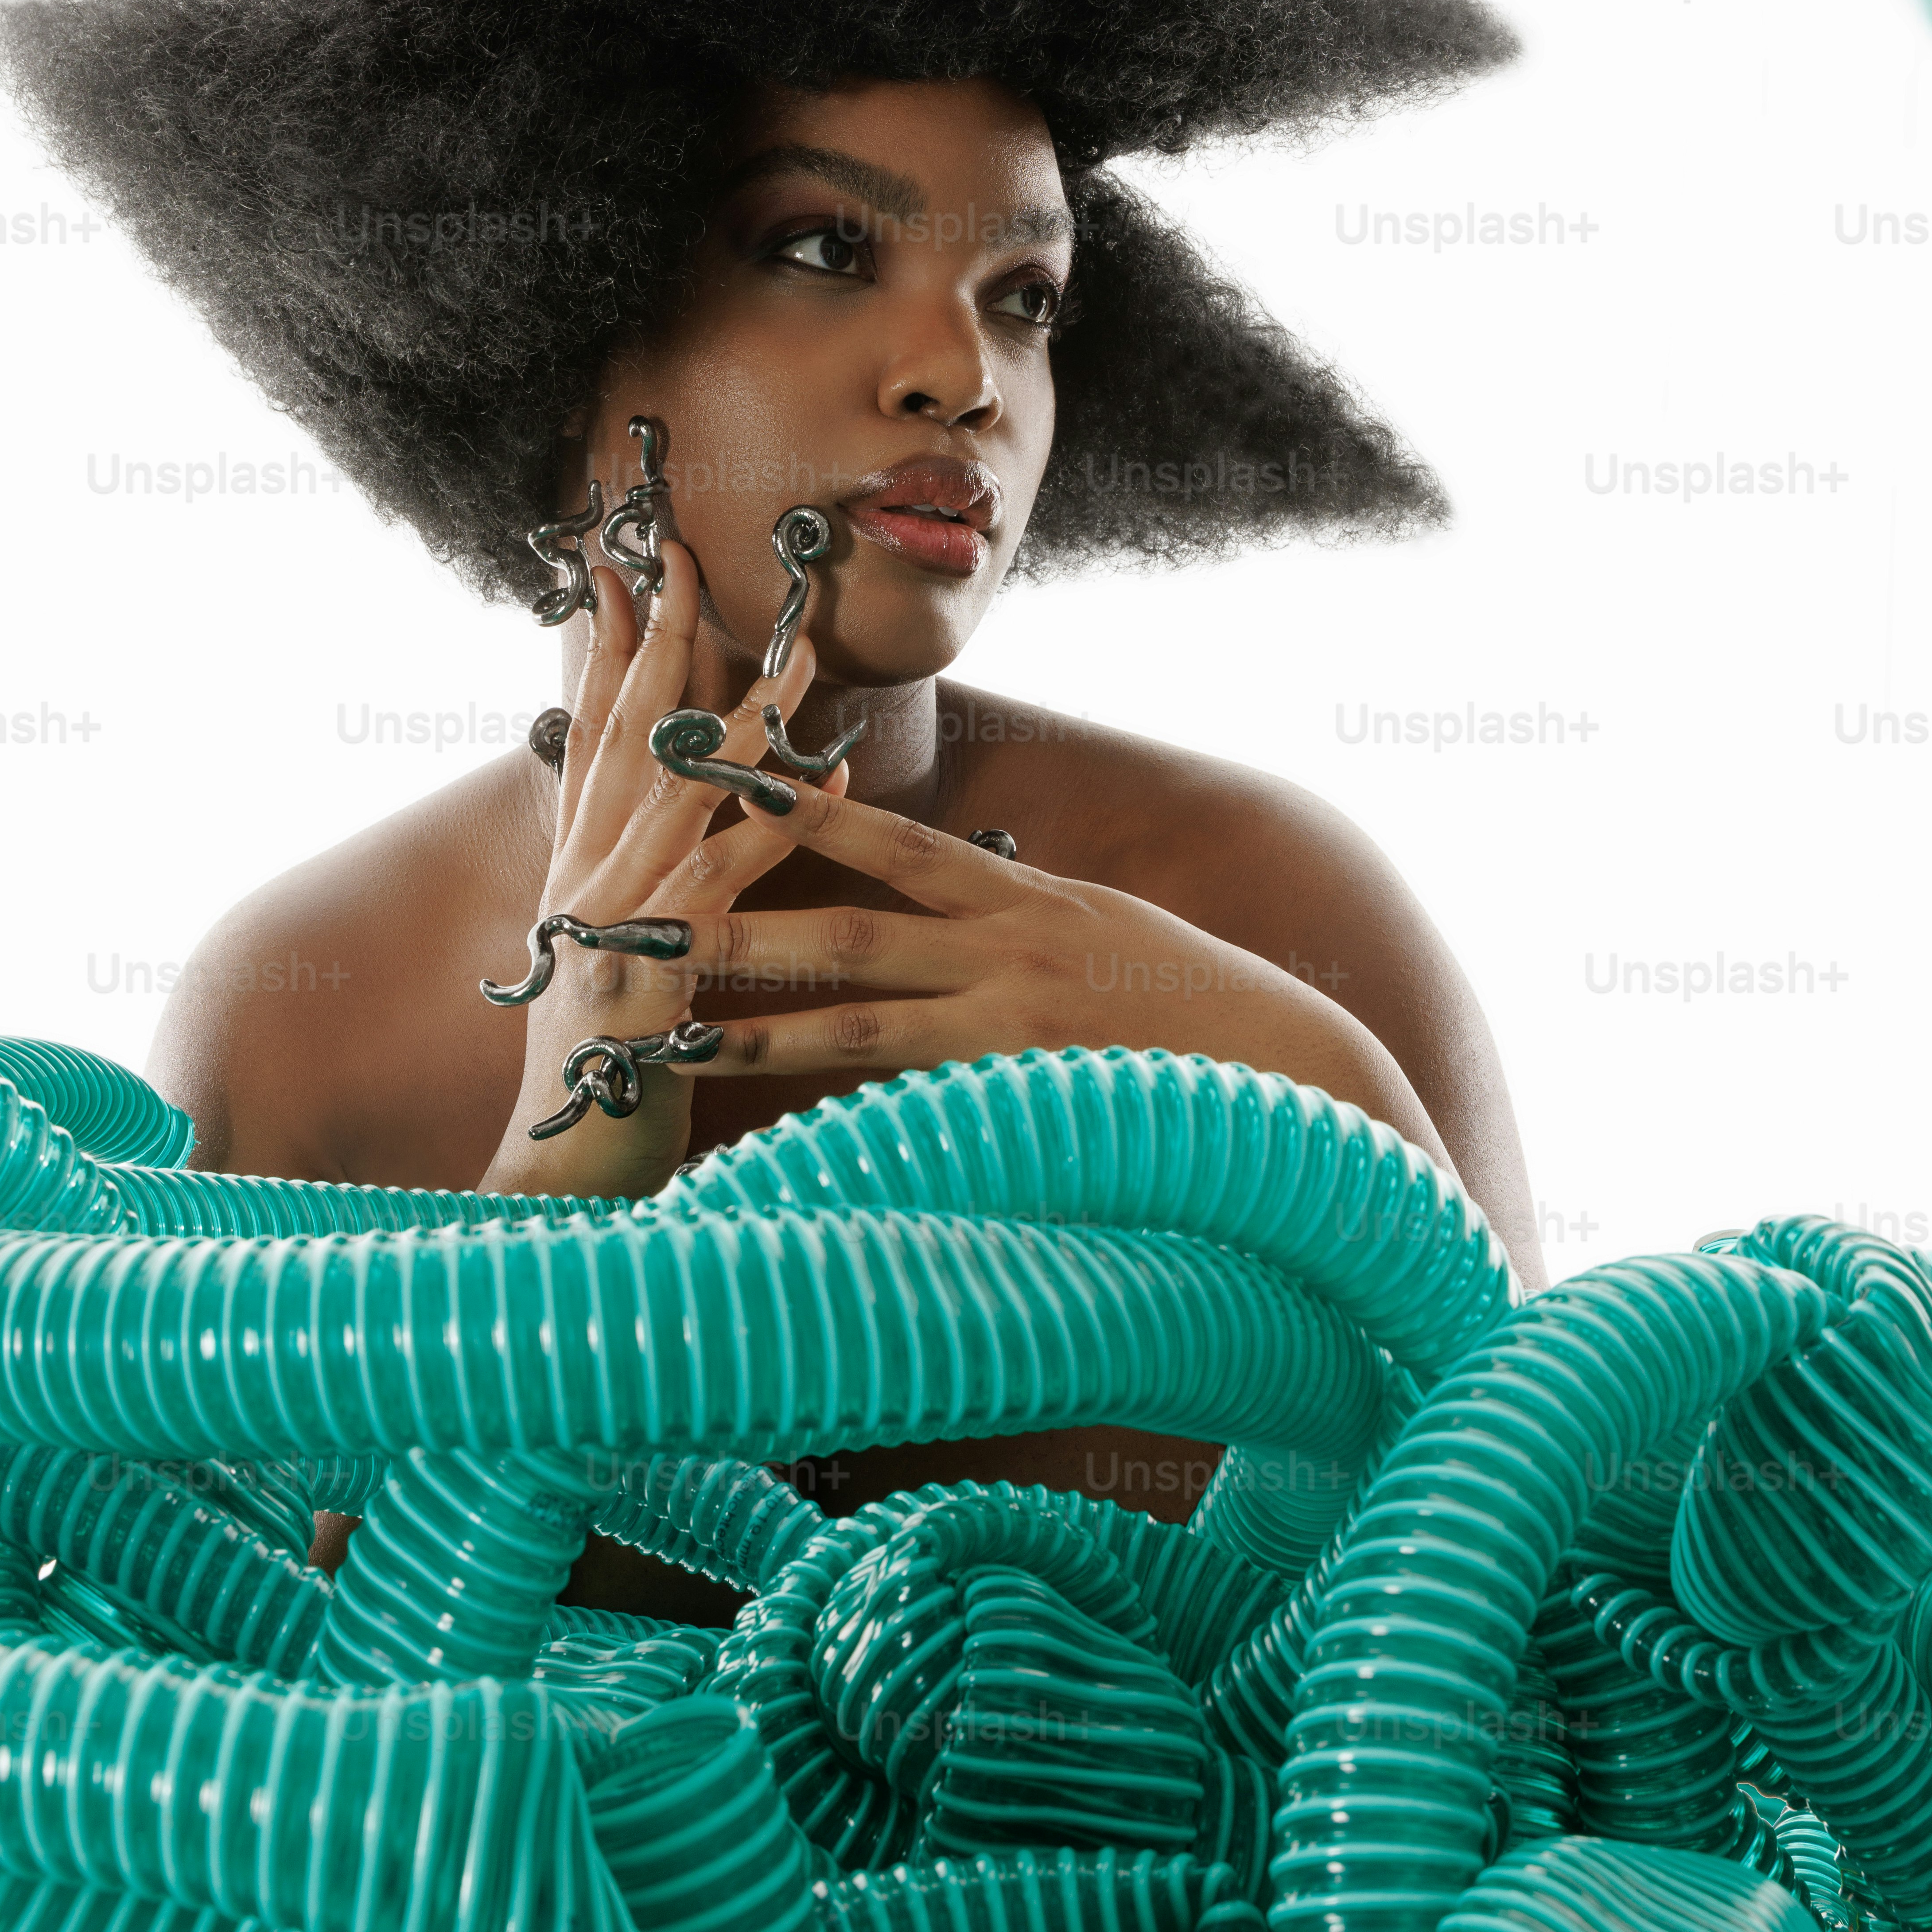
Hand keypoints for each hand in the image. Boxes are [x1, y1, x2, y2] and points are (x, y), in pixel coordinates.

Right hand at [480, 537, 846, 1198]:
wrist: (554, 1189)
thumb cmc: (604, 1075)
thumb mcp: (609, 961)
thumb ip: (638, 885)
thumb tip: (674, 818)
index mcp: (579, 875)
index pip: (588, 738)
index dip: (605, 651)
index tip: (624, 570)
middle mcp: (585, 886)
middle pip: (623, 742)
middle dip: (655, 643)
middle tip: (682, 557)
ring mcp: (609, 931)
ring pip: (675, 800)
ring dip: (733, 721)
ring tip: (795, 653)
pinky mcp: (646, 985)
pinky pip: (719, 890)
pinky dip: (769, 829)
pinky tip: (818, 782)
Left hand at [674, 781, 1449, 1155]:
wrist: (1295, 1074)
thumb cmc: (1195, 1009)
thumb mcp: (1106, 932)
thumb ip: (1020, 918)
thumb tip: (951, 900)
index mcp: (1027, 900)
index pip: (898, 844)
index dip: (808, 811)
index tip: (721, 784)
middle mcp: (1010, 953)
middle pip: (847, 931)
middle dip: (736, 922)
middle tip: (636, 916)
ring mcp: (1014, 1031)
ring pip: (859, 1025)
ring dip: (755, 1032)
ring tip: (665, 1035)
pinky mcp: (1024, 1102)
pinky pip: (914, 1116)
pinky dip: (842, 1128)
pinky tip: (770, 1147)